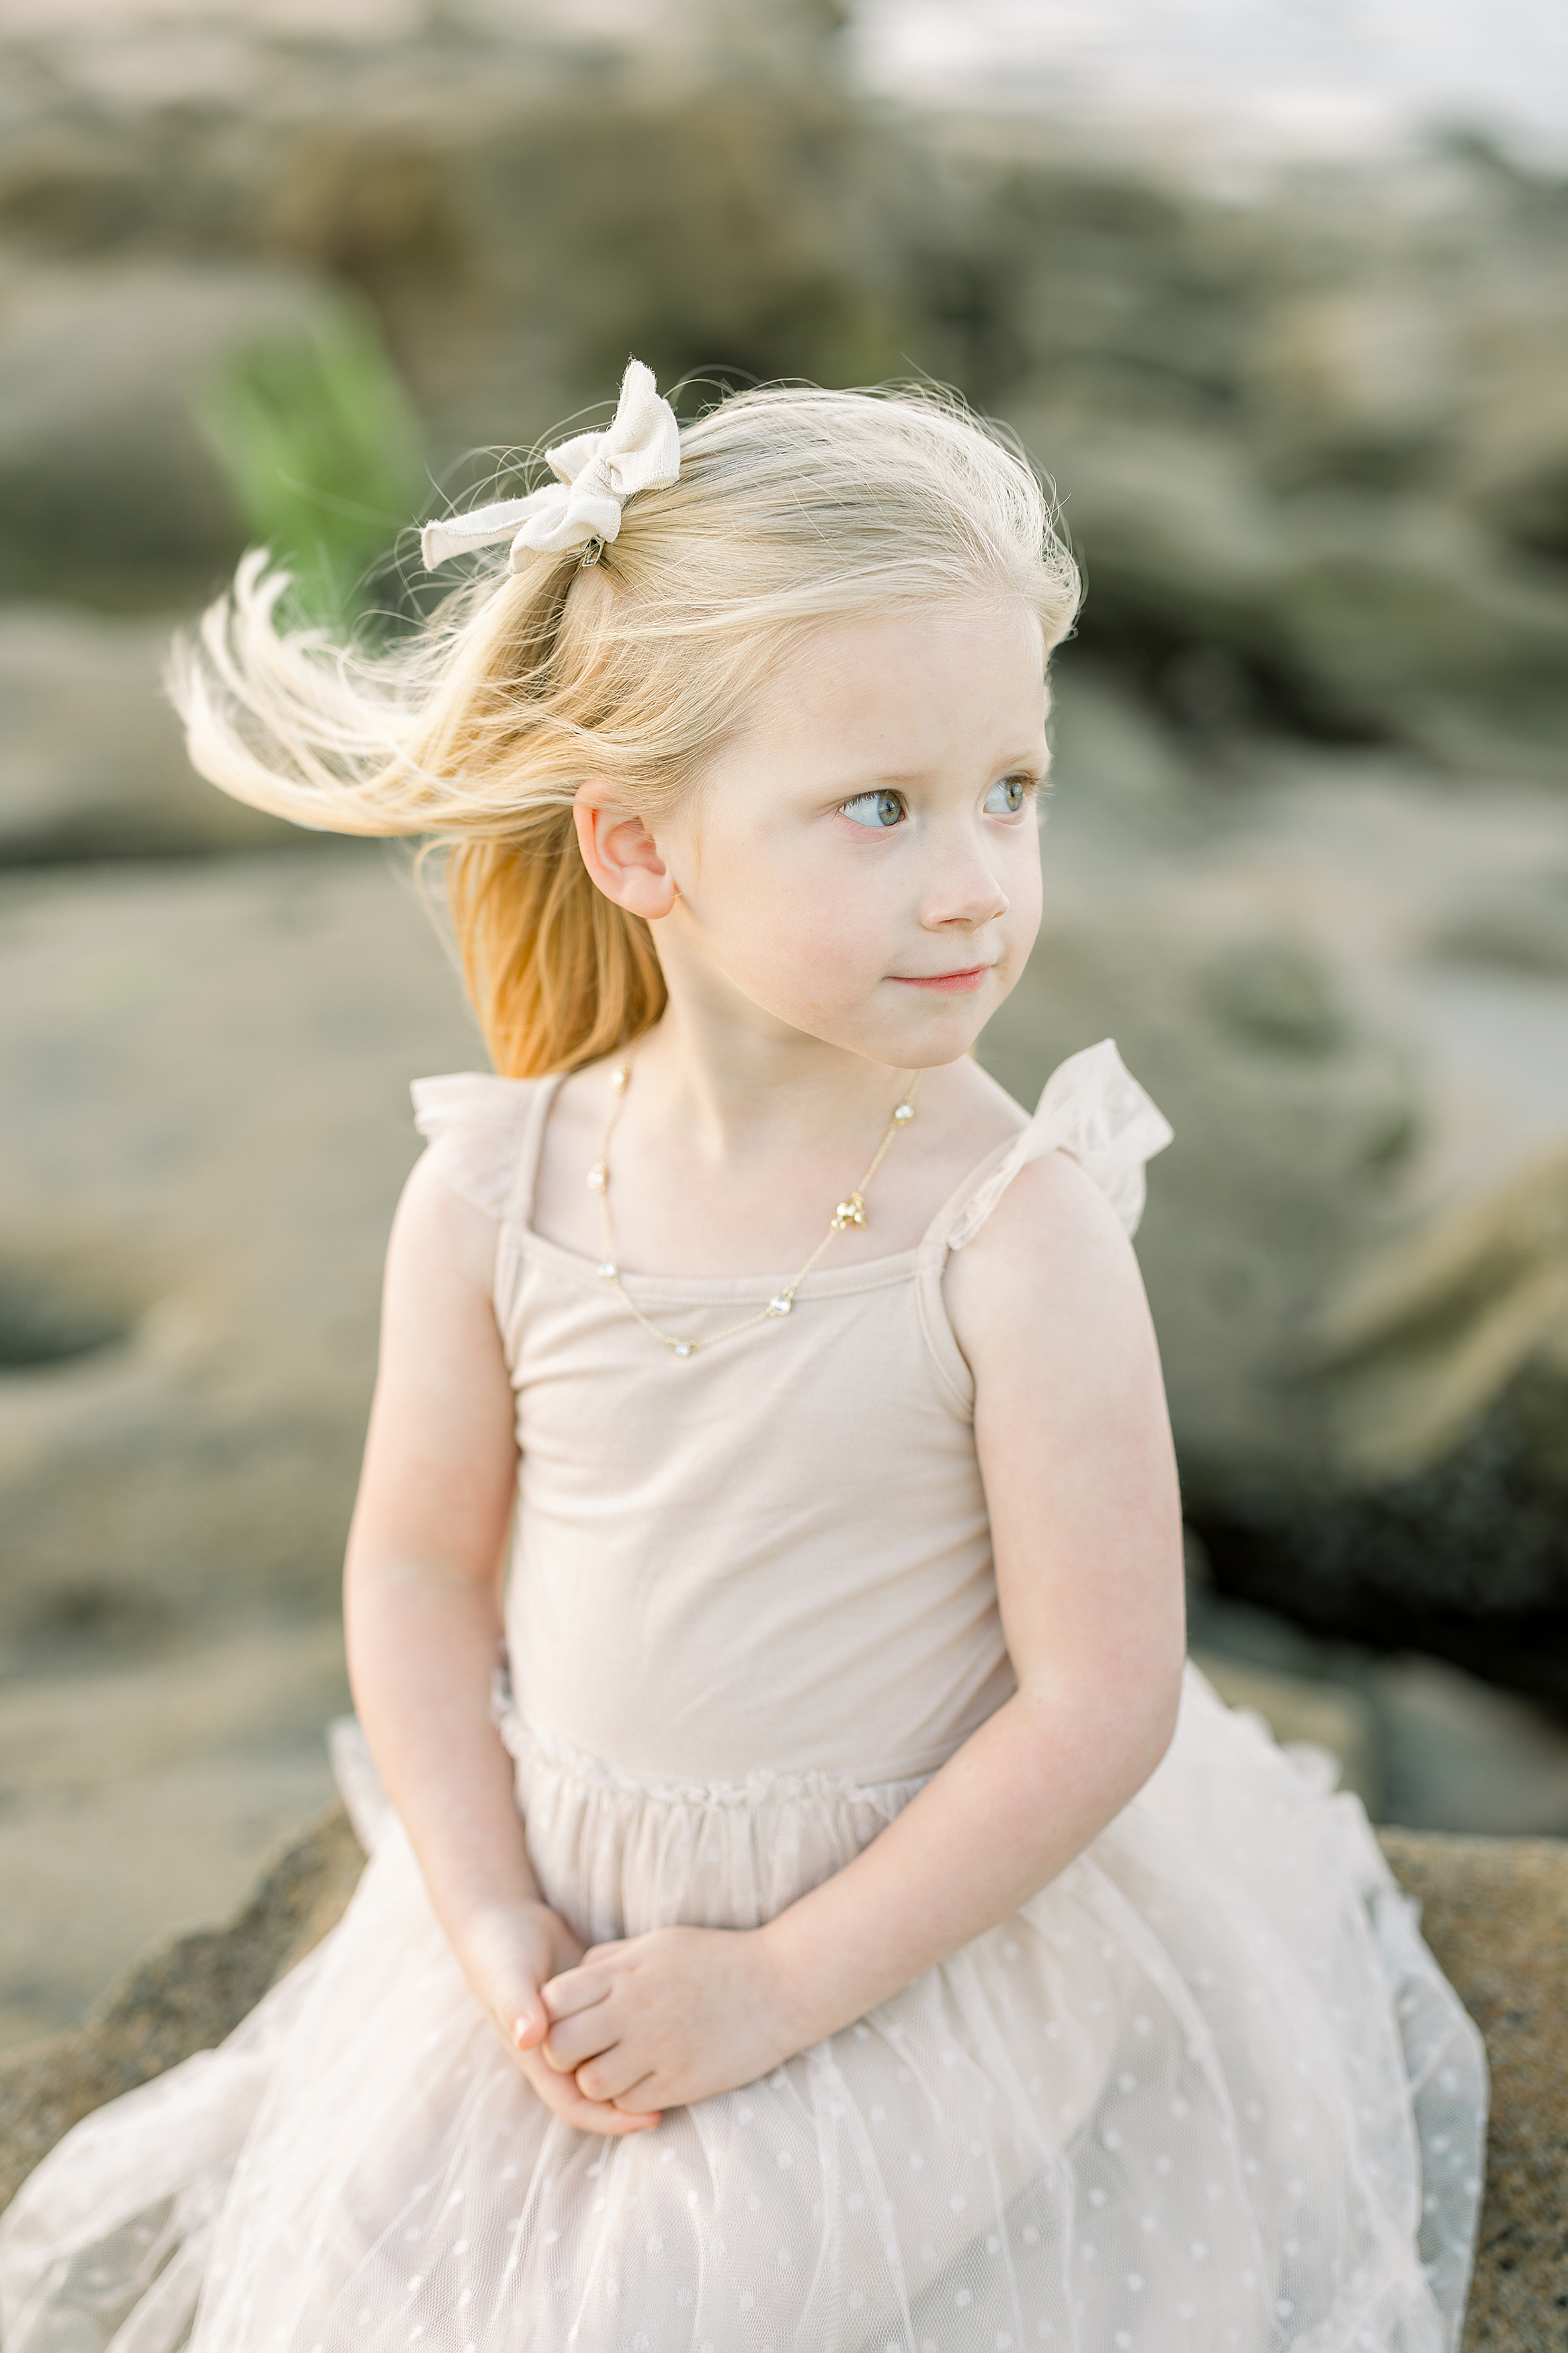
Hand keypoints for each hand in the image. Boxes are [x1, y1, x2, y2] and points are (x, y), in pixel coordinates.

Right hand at [456, 1900, 660, 2137]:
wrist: (500, 1915)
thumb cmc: (501, 1948)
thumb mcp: (508, 1975)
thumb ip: (517, 2004)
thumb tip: (531, 2037)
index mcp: (536, 2055)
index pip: (577, 2104)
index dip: (612, 2118)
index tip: (654, 2118)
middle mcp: (556, 2049)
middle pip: (599, 2091)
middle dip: (634, 2099)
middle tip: (683, 2094)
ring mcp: (573, 2027)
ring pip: (611, 2062)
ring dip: (639, 2069)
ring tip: (684, 2067)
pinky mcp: (589, 2004)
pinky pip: (616, 2032)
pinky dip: (636, 2035)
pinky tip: (669, 2026)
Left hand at [540, 1925, 797, 2114]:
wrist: (781, 1986)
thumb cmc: (716, 1959)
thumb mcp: (658, 1943)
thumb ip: (610, 1960)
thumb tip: (571, 1977)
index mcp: (625, 1972)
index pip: (553, 2000)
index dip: (549, 2015)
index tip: (567, 2018)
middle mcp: (634, 2009)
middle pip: (560, 2047)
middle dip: (563, 2054)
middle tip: (585, 2051)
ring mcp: (658, 2048)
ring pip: (591, 2084)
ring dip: (596, 2081)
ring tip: (618, 2068)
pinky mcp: (681, 2082)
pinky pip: (629, 2104)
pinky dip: (630, 2098)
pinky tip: (649, 2079)